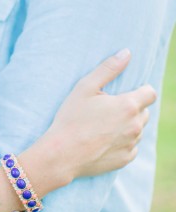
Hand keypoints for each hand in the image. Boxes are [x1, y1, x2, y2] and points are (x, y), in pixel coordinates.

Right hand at [46, 49, 155, 180]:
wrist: (62, 154)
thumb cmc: (71, 118)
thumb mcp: (85, 87)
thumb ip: (108, 69)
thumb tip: (127, 53)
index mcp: (129, 106)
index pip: (150, 93)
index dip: (140, 90)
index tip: (126, 92)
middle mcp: (136, 125)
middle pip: (144, 111)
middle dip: (131, 108)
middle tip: (107, 109)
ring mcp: (132, 144)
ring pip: (138, 129)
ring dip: (127, 125)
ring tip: (103, 125)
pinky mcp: (126, 158)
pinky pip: (131, 146)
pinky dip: (122, 141)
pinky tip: (103, 139)